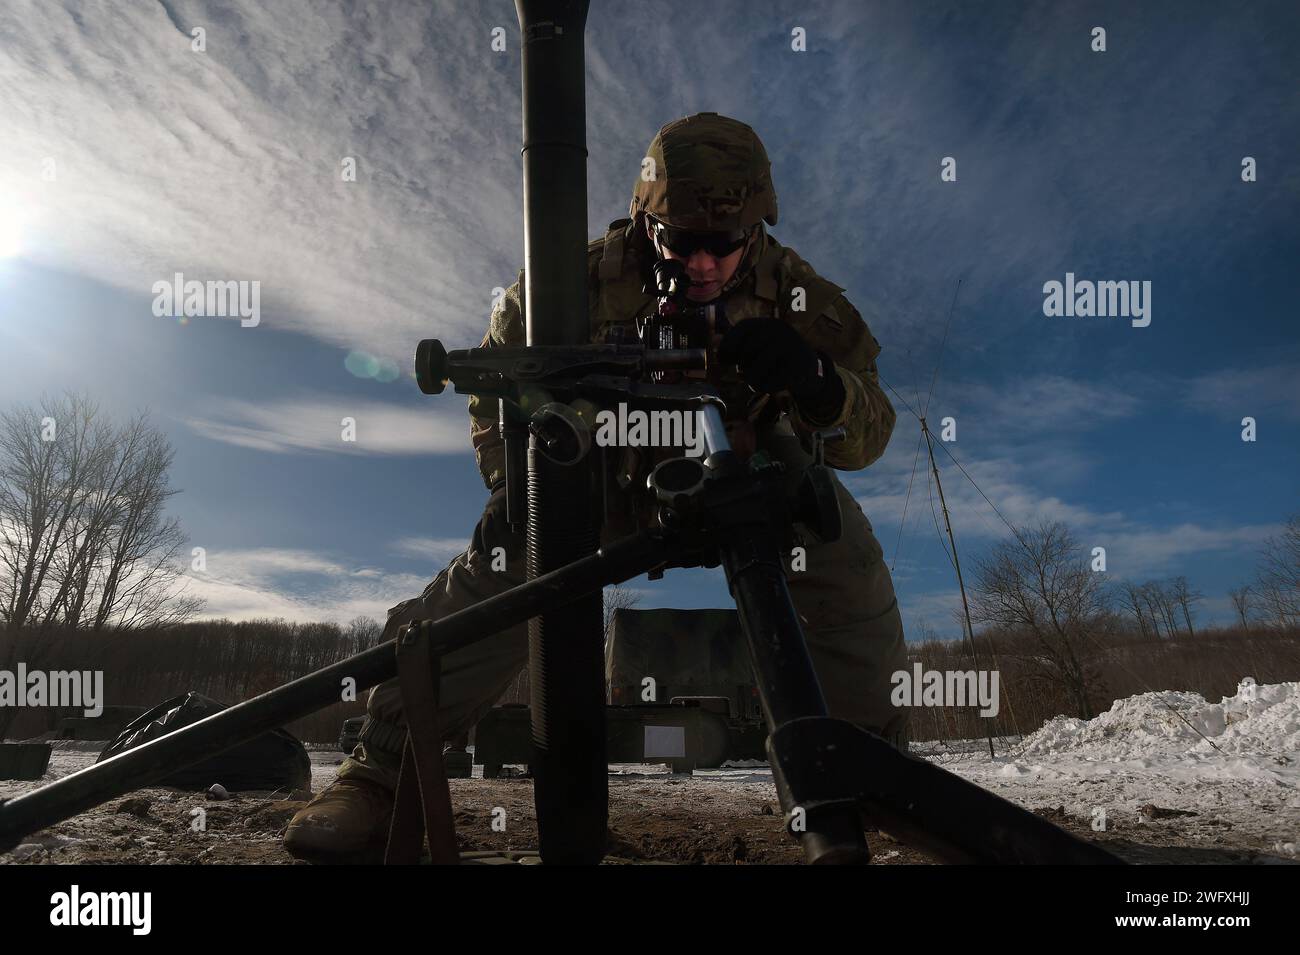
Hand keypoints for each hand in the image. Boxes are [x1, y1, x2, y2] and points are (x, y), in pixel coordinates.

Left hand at [717, 317, 844, 420]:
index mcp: (767, 323)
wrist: (810, 368)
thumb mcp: (759, 347)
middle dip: (743, 367)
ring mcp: (790, 346)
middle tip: (748, 372)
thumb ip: (740, 349)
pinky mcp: (798, 366)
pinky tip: (775, 383)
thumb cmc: (775, 359)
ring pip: (754, 372)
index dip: (728, 344)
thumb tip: (720, 357)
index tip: (723, 360)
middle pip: (746, 353)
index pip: (742, 328)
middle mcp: (780, 330)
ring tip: (757, 381)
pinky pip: (769, 384)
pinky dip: (767, 388)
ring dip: (753, 382)